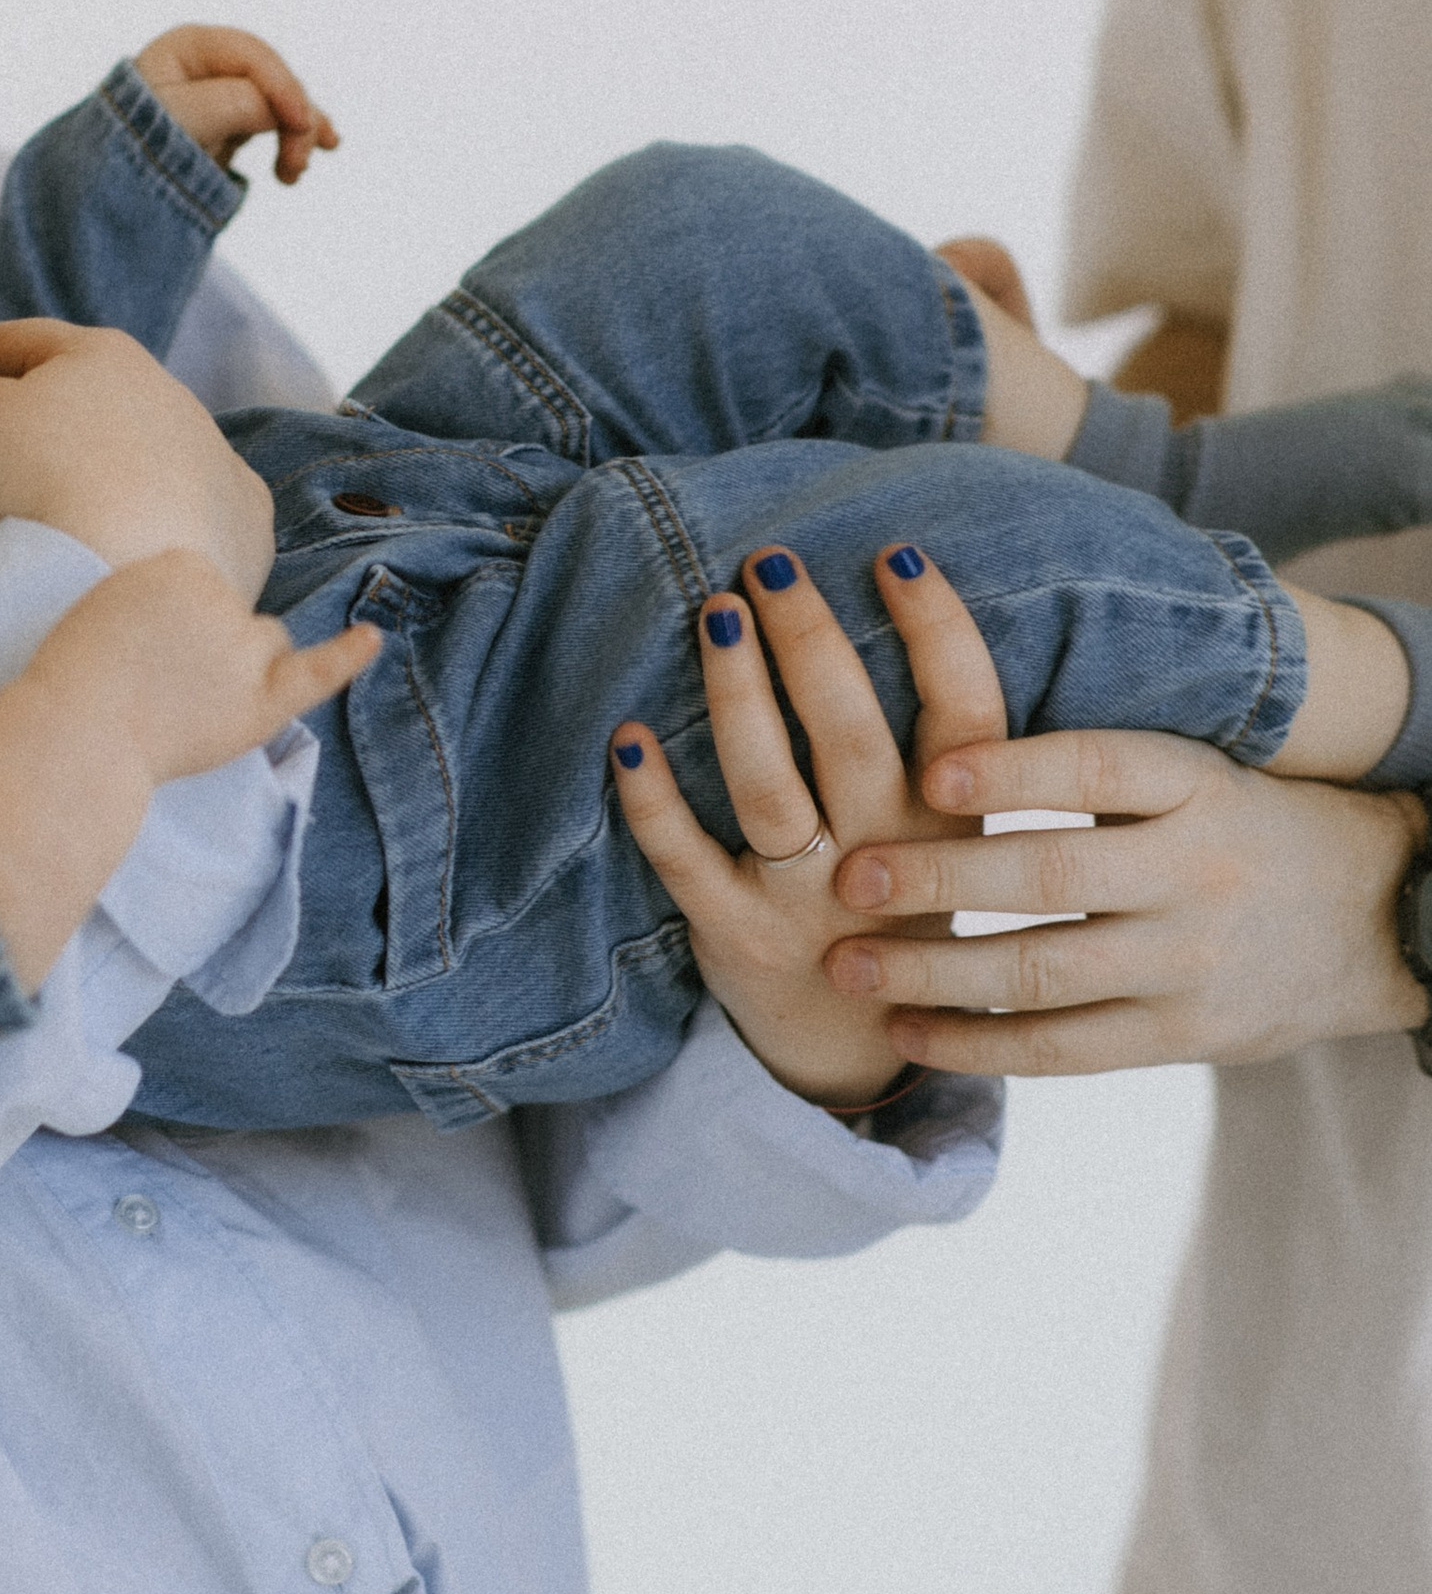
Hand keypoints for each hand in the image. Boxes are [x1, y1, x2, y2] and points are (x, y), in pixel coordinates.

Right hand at [0, 313, 278, 596]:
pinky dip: (161, 514)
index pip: (15, 342)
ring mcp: (215, 458)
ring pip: (147, 447)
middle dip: (40, 407)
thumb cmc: (40, 486)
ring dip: (105, 460)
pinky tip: (137, 537)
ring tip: (60, 500)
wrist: (140, 583)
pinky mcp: (243, 523)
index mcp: (101, 353)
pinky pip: (192, 507)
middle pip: (87, 390)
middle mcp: (171, 393)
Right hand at [24, 551, 378, 791]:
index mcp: (179, 562)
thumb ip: (166, 596)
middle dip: (207, 645)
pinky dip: (349, 654)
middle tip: (155, 685)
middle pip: (237, 615)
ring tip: (186, 702)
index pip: (202, 586)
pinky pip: (320, 669)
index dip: (174, 623)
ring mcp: (243, 650)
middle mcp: (220, 597)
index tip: (138, 649)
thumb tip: (219, 617)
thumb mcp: (109, 602)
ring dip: (243, 665)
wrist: (74, 738)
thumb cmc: (76, 677)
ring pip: (269, 643)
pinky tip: (374, 637)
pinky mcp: (261, 701)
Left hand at [135, 25, 339, 184]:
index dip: (284, 88)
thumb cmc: (132, 144)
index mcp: (189, 47)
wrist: (105, 187)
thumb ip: (234, 103)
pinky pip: (273, 122)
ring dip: (298, 133)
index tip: (301, 127)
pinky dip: (293, 138)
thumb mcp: (181, 120)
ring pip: (278, 103)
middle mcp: (208, 64)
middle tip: (297, 164)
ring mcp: (220, 92)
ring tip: (296, 171)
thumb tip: (279, 111)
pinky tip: (313, 154)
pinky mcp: (228, 121)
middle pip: (272, 80)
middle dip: (294, 119)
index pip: (252, 57)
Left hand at [610, 541, 1004, 1108]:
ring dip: (737, 694)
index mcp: (952, 819)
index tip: (892, 554)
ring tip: (716, 613)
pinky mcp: (736, 933)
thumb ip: (941, 738)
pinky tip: (627, 736)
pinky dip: (652, 798)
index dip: (938, 631)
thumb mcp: (948, 825)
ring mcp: (807, 899)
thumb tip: (900, 577)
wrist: (860, 1039)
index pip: (966, 716)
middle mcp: (886, 856)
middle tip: (772, 565)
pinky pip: (684, 859)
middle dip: (811, 642)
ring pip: (767, 786)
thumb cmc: (900, 891)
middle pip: (852, 735)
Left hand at [827, 731, 1429, 1074]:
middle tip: (850, 878)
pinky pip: (1062, 1050)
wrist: (1375, 919)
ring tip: (846, 964)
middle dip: (939, 878)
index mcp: (1194, 784)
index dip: (1013, 767)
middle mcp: (1194, 871)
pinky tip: (905, 1034)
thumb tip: (936, 737)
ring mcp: (1188, 962)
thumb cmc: (1241, 827)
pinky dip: (977, 1046)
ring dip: (932, 974)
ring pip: (1042, 972)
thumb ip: (1090, 769)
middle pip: (1052, 874)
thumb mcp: (1191, 774)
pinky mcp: (1180, 1037)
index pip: (1098, 767)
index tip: (931, 770)